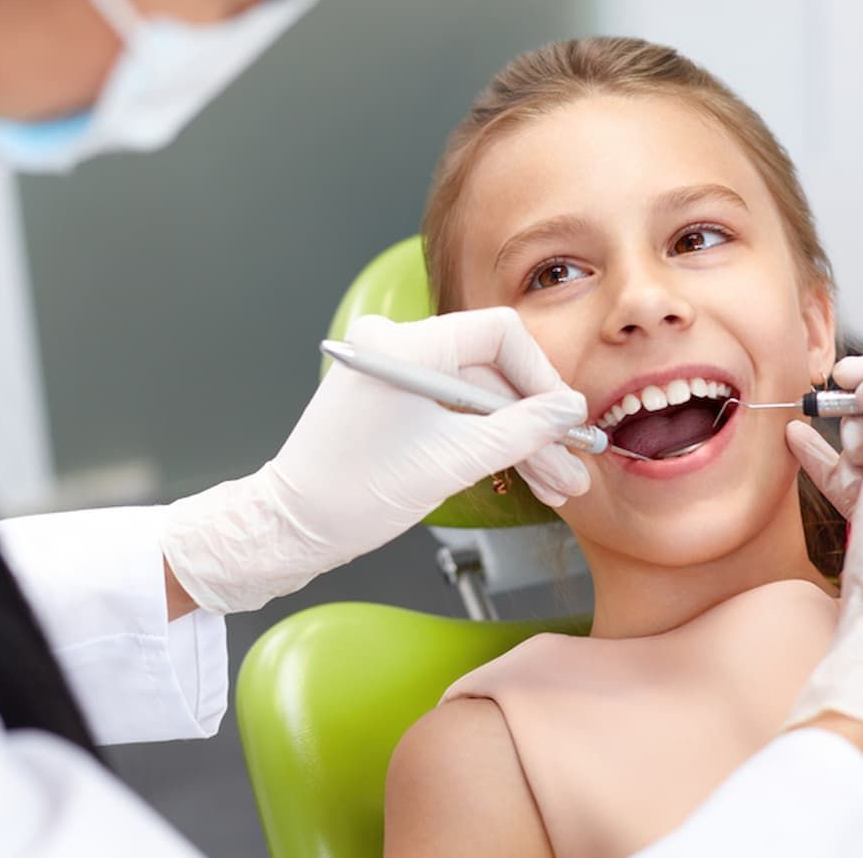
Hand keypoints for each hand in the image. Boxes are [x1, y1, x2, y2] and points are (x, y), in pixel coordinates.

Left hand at [161, 308, 589, 613]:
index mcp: (406, 344)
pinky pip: (450, 411)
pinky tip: (523, 473)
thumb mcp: (452, 462)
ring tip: (556, 484)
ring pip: (476, 398)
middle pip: (490, 371)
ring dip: (515, 441)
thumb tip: (566, 411)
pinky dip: (483, 442)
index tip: (564, 419)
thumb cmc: (353, 494)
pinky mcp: (390, 402)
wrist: (290, 529)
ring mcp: (393, 374)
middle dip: (533, 423)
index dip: (541, 376)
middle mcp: (397, 346)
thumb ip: (519, 431)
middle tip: (571, 464)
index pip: (499, 333)